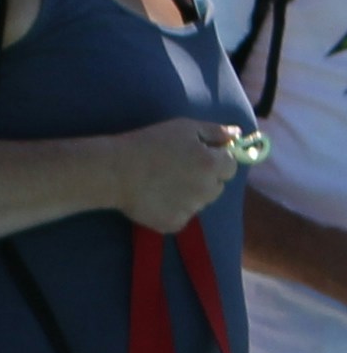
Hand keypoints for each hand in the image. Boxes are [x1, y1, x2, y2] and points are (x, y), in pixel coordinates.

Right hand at [108, 116, 246, 234]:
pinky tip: (158, 200)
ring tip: (166, 186)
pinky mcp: (172, 224)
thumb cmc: (150, 144)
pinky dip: (174, 211)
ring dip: (190, 196)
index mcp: (212, 164)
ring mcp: (189, 210)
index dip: (218, 161)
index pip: (231, 167)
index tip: (200, 158)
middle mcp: (206, 190)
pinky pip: (182, 217)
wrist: (115, 171)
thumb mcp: (185, 128)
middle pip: (217, 188)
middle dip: (206, 180)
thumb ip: (216, 132)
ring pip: (200, 203)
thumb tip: (238, 136)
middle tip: (181, 172)